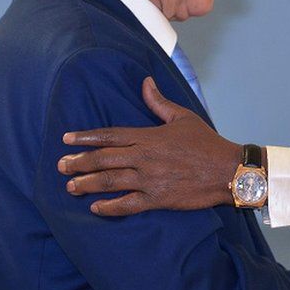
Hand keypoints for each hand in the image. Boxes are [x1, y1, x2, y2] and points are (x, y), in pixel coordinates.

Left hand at [57, 77, 241, 215]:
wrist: (228, 169)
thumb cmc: (206, 142)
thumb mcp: (183, 117)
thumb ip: (159, 102)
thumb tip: (145, 81)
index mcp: (149, 136)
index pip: (111, 135)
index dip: (86, 137)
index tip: (66, 139)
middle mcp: (145, 157)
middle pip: (104, 159)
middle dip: (79, 162)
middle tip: (61, 165)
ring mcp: (150, 179)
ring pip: (110, 181)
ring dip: (87, 184)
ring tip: (71, 186)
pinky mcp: (158, 198)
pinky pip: (128, 205)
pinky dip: (110, 207)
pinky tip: (95, 208)